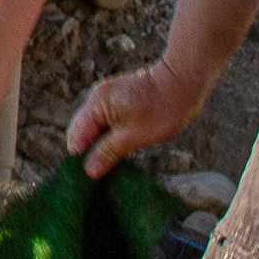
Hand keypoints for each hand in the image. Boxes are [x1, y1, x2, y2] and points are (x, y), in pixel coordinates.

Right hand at [66, 55, 210, 177]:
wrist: (183, 82)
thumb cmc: (160, 110)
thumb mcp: (132, 137)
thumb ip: (107, 152)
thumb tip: (89, 171)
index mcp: (96, 105)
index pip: (76, 136)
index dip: (80, 157)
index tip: (88, 176)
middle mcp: (96, 98)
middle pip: (82, 130)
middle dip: (88, 151)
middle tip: (100, 172)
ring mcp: (107, 96)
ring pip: (94, 126)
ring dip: (99, 143)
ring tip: (109, 163)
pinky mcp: (118, 98)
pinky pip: (105, 119)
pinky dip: (108, 134)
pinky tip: (118, 147)